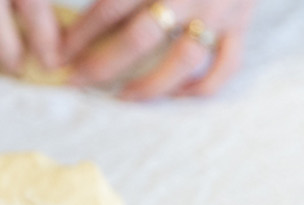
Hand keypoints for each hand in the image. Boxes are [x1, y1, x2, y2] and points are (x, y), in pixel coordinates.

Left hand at [60, 0, 254, 99]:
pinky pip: (226, 66)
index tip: (60, 54)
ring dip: (150, 84)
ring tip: (123, 96)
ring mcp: (221, 9)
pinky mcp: (243, 24)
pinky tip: (176, 93)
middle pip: (142, 35)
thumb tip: (70, 16)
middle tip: (78, 79)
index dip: (82, 34)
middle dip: (104, 63)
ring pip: (184, 59)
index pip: (112, 6)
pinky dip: (201, 86)